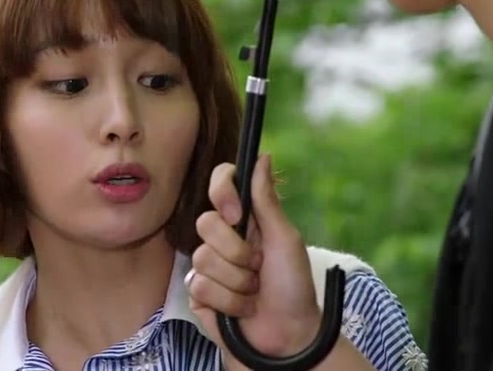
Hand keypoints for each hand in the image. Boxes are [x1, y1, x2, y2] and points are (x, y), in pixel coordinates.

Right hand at [187, 154, 322, 368]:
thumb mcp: (285, 239)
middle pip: (205, 223)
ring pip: (202, 258)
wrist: (288, 335)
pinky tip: (241, 308)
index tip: (237, 213)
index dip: (221, 192)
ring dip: (237, 282)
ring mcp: (208, 265)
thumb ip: (267, 200)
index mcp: (245, 218)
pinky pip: (198, 286)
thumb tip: (263, 157)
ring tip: (254, 292)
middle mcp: (222, 238)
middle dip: (238, 251)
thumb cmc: (294, 286)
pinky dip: (228, 301)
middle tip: (258, 266)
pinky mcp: (198, 292)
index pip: (220, 183)